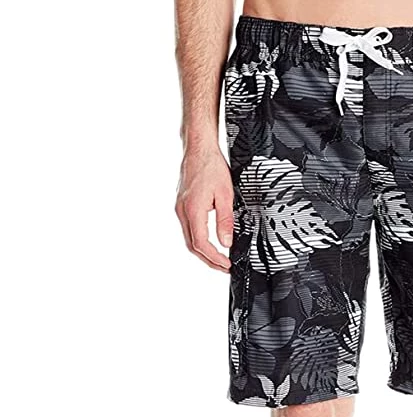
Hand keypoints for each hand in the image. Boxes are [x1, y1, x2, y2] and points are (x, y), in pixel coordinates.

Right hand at [175, 146, 233, 271]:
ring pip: (189, 239)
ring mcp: (180, 209)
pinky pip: (189, 229)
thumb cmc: (211, 166)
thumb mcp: (225, 195)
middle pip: (193, 246)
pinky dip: (199, 240)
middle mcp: (182, 212)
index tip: (227, 265)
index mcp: (192, 210)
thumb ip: (226, 221)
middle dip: (209, 260)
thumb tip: (226, 242)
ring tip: (219, 259)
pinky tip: (210, 243)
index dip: (215, 258)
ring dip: (204, 252)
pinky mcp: (182, 206)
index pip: (201, 244)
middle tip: (224, 267)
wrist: (199, 149)